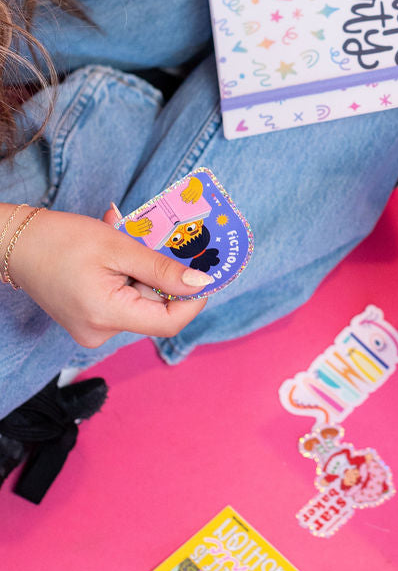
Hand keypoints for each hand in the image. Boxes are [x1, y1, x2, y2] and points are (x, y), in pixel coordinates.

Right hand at [5, 206, 210, 347]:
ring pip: (139, 301)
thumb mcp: (117, 247)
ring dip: (141, 269)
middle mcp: (100, 333)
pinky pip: (122, 299)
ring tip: (123, 237)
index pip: (170, 322)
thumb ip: (162, 269)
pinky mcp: (89, 320)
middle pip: (154, 309)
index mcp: (107, 317)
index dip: (194, 298)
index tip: (206, 270)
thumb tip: (201, 283)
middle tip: (158, 239)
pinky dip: (126, 274)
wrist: (13, 243)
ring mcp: (93, 330)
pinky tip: (112, 250)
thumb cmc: (59, 240)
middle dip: (162, 274)